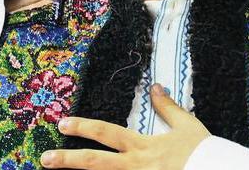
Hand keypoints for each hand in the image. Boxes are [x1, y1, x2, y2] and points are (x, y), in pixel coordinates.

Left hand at [41, 84, 209, 169]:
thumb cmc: (203, 153)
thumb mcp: (187, 125)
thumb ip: (168, 108)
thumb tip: (156, 87)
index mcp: (143, 147)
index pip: (107, 133)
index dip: (83, 127)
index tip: (63, 123)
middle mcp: (136, 166)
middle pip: (96, 163)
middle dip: (68, 161)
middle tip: (45, 159)